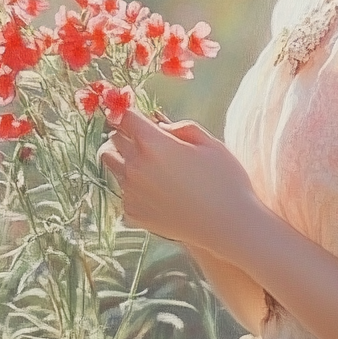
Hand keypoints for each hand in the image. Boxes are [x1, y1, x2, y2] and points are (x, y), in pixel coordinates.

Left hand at [97, 107, 259, 259]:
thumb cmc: (224, 180)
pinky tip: (157, 191)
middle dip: (127, 134)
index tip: (137, 116)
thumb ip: (180, 127)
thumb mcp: (209, 142)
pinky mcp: (132, 212)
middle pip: (112, 138)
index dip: (130, 113)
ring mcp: (131, 191)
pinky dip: (133, 185)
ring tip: (147, 163)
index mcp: (153, 143)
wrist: (227, 225)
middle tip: (146, 140)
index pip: (125, 116)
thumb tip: (159, 126)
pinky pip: (122, 190)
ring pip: (110, 163)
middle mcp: (136, 166)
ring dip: (123, 157)